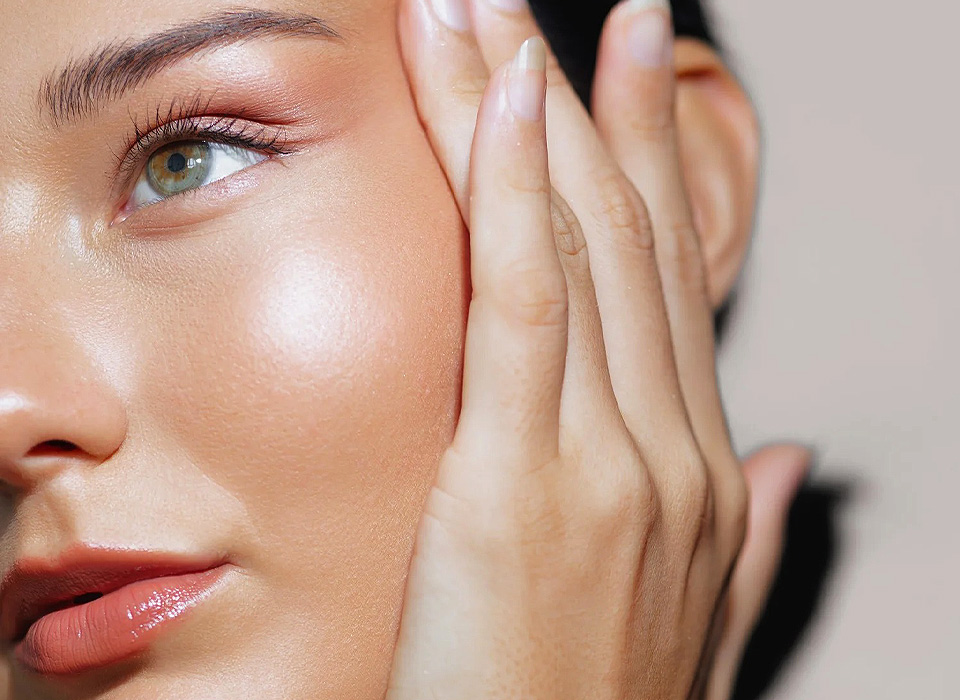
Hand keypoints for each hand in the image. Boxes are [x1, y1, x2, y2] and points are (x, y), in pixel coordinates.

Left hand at [386, 0, 808, 697]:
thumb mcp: (690, 618)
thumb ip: (746, 531)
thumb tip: (792, 456)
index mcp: (694, 469)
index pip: (668, 273)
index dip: (651, 155)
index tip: (625, 62)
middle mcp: (667, 447)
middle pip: (623, 234)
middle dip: (583, 99)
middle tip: (546, 0)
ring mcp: (607, 460)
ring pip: (572, 242)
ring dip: (528, 110)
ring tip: (485, 9)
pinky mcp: (522, 485)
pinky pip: (526, 306)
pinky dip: (515, 194)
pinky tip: (504, 101)